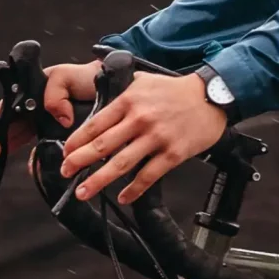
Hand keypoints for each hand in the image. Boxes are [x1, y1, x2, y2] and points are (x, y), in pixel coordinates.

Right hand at [0, 61, 98, 173]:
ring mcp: (41, 124)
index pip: (2, 110)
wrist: (107, 84)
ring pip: (15, 140)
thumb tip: (60, 119)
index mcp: (27, 95)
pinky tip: (28, 167)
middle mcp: (30, 111)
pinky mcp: (54, 135)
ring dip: (4, 152)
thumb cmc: (83, 77)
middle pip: (4, 128)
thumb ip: (55, 94)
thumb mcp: (64, 77)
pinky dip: (31, 159)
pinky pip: (39, 149)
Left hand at [59, 71, 228, 203]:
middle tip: (65, 172)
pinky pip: (149, 175)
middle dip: (79, 162)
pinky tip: (124, 197)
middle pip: (102, 146)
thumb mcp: (144, 81)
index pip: (95, 124)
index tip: (66, 153)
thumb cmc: (177, 90)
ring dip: (99, 181)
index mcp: (129, 101)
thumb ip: (121, 91)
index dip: (76, 141)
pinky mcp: (173, 153)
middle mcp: (140, 120)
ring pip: (121, 164)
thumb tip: (99, 96)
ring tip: (83, 192)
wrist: (212, 96)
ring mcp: (157, 138)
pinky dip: (135, 189)